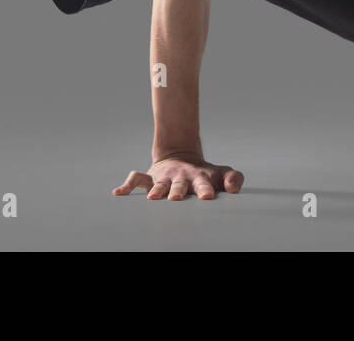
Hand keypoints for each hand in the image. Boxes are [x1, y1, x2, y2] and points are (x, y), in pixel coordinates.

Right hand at [112, 153, 244, 200]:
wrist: (183, 156)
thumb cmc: (206, 173)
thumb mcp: (223, 173)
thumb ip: (234, 179)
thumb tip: (233, 189)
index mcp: (200, 178)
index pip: (203, 184)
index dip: (205, 190)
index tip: (207, 197)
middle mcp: (181, 178)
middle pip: (180, 185)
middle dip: (178, 191)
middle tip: (176, 197)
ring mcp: (165, 177)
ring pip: (159, 184)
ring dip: (156, 190)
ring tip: (152, 198)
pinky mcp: (150, 178)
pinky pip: (136, 180)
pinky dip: (126, 186)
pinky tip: (118, 193)